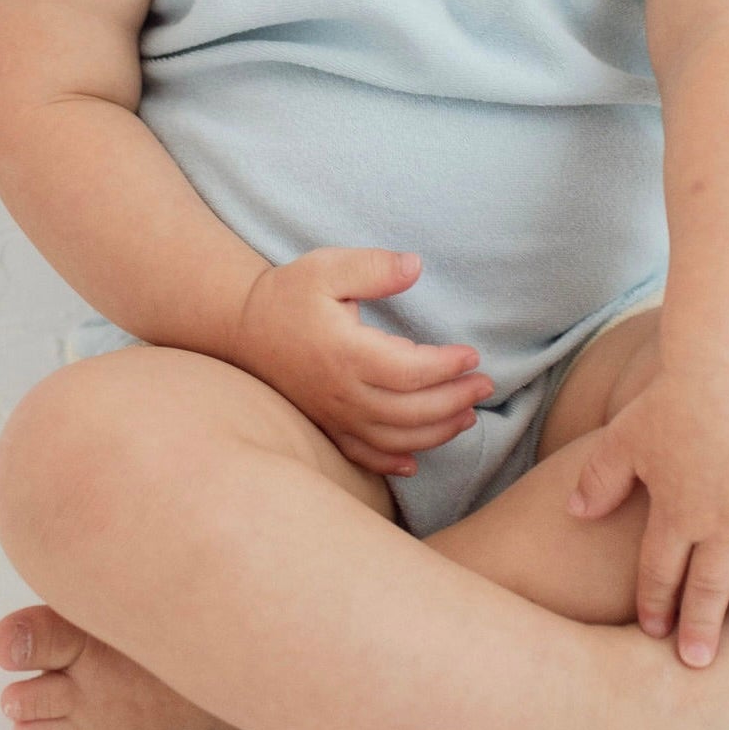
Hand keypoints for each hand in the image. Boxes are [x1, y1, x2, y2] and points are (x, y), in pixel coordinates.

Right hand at [231, 248, 493, 479]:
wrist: (242, 327)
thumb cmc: (289, 294)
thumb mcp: (328, 267)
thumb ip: (374, 267)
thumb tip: (415, 267)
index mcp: (347, 353)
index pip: (411, 371)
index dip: (447, 368)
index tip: (473, 356)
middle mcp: (342, 393)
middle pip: (411, 412)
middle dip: (455, 401)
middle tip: (486, 386)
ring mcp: (333, 416)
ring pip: (395, 440)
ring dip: (437, 433)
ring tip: (467, 416)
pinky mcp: (325, 426)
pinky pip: (363, 456)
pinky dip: (392, 463)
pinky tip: (414, 462)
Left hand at [566, 366, 728, 663]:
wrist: (725, 361)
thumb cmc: (671, 398)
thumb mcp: (621, 439)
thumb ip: (598, 480)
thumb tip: (574, 513)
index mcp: (676, 515)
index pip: (659, 576)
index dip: (655, 607)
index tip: (656, 634)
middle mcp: (722, 523)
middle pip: (709, 589)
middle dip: (702, 630)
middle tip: (700, 662)